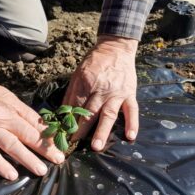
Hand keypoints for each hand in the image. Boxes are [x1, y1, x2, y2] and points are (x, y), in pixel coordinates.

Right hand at [0, 76, 64, 179]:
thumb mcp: (4, 95)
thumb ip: (19, 110)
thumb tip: (37, 124)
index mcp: (12, 105)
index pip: (35, 121)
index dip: (49, 134)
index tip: (61, 144)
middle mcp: (3, 117)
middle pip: (28, 134)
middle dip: (45, 148)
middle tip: (59, 160)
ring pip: (11, 145)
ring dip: (28, 159)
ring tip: (41, 170)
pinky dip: (0, 164)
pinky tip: (11, 175)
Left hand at [63, 35, 138, 150]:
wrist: (116, 48)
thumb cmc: (94, 61)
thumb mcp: (78, 73)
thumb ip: (71, 93)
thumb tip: (62, 112)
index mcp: (86, 82)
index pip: (75, 105)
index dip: (68, 120)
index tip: (62, 133)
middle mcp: (101, 88)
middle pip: (89, 112)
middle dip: (80, 130)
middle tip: (73, 144)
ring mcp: (117, 92)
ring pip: (108, 114)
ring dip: (102, 131)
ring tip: (97, 146)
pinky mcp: (130, 93)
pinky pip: (132, 110)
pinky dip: (132, 123)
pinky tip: (130, 136)